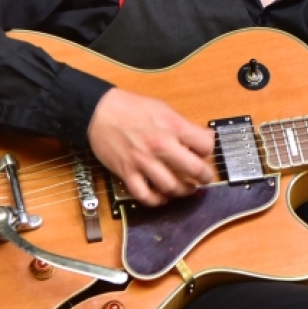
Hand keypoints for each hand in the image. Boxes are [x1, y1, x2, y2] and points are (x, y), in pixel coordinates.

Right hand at [87, 88, 214, 206]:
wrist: (99, 111)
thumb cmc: (130, 107)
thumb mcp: (164, 108)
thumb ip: (184, 125)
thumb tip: (205, 136)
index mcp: (173, 126)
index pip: (205, 145)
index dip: (208, 151)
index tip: (204, 153)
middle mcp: (161, 145)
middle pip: (194, 169)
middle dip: (204, 176)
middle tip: (205, 178)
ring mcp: (144, 161)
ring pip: (172, 187)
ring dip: (184, 191)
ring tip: (187, 189)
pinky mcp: (127, 172)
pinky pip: (145, 195)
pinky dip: (156, 200)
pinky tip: (162, 197)